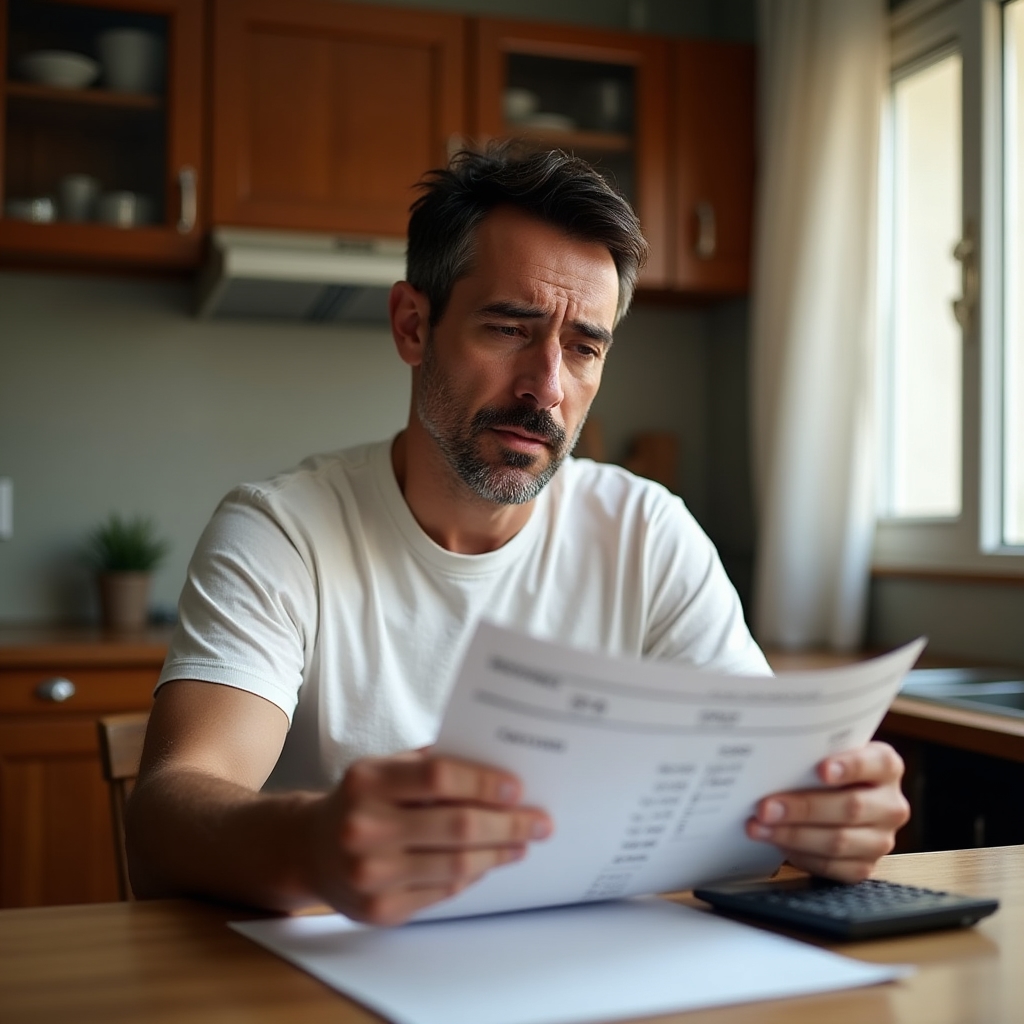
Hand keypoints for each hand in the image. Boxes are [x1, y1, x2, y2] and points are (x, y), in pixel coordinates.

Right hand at [306, 750, 551, 924]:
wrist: (308, 849)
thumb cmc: (361, 800)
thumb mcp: (384, 768)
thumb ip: (431, 765)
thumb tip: (498, 766)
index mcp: (368, 780)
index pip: (439, 778)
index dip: (484, 782)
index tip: (517, 788)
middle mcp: (364, 827)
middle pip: (456, 825)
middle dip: (508, 824)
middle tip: (539, 821)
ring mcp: (370, 873)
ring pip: (456, 864)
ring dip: (498, 853)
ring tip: (521, 842)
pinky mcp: (379, 909)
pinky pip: (443, 891)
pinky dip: (472, 876)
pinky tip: (488, 862)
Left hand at [745, 741, 909, 881]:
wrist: (836, 798)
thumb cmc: (824, 770)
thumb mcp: (825, 754)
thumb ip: (813, 754)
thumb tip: (773, 758)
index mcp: (886, 767)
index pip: (877, 763)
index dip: (850, 766)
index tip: (821, 769)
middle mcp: (891, 805)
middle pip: (851, 807)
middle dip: (803, 808)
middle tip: (766, 807)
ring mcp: (881, 839)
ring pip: (838, 842)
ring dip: (793, 835)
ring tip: (759, 827)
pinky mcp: (865, 866)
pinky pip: (831, 865)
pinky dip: (800, 855)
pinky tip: (776, 843)